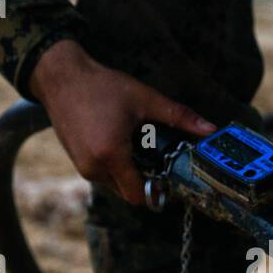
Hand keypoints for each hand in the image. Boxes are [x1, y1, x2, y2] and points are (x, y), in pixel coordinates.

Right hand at [28, 40, 215, 204]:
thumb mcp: (145, 99)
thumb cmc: (102, 86)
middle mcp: (94, 167)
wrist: (61, 77)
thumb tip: (211, 130)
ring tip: (132, 141)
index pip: (138, 195)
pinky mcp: (75, 161)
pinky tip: (116, 139)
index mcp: (112, 155)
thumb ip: (179, 117)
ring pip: (114, 183)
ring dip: (127, 170)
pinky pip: (101, 173)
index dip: (155, 189)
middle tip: (151, 152)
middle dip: (142, 178)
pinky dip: (112, 164)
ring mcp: (81, 166)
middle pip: (127, 191)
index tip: (166, 174)